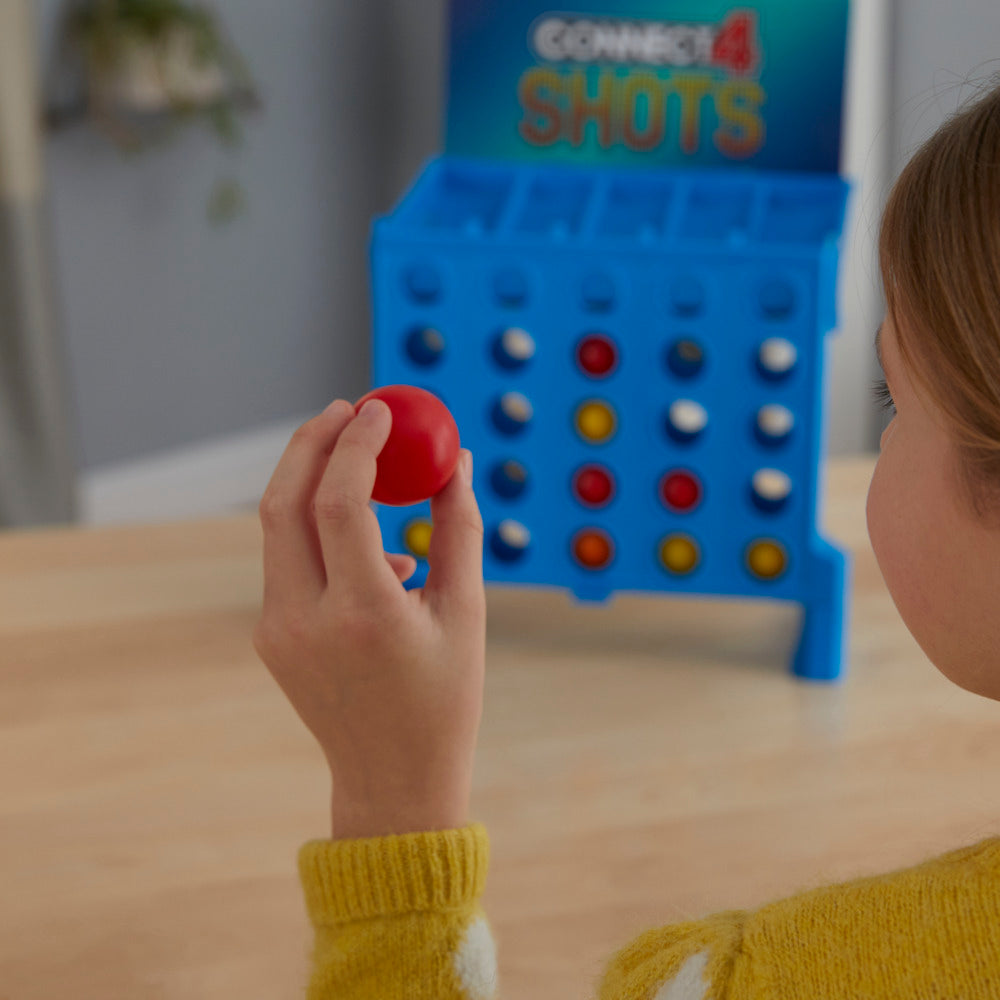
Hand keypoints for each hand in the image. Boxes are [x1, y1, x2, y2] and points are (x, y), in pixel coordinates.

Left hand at [252, 398, 485, 838]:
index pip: (342, 503)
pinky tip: (374, 548)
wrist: (392, 781)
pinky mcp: (270, 636)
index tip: (379, 410)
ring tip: (368, 465)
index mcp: (363, 615)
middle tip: (349, 411)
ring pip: (277, 527)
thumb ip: (460, 529)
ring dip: (313, 481)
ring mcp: (277, 631)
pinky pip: (288, 562)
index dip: (358, 445)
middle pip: (284, 501)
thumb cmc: (443, 700)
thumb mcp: (466, 613)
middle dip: (312, 443)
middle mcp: (305, 620)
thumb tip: (455, 462)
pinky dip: (320, 531)